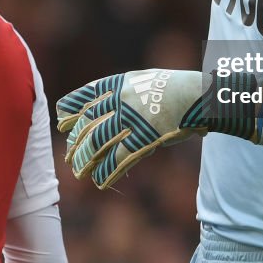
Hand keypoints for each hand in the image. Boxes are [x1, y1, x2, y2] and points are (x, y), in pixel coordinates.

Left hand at [56, 69, 256, 188]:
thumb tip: (107, 100)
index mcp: (120, 85)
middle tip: (69, 155)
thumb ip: (125, 90)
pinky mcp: (145, 139)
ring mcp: (132, 120)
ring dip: (85, 160)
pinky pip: (120, 159)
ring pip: (98, 144)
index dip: (70, 110)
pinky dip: (107, 172)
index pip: (85, 96)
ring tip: (78, 172)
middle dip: (76, 142)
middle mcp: (121, 101)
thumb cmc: (177, 88)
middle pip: (88, 124)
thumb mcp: (146, 80)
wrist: (202, 95)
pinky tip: (100, 181)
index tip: (61, 121)